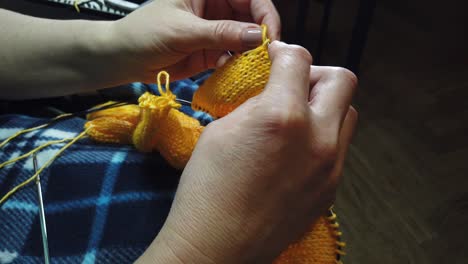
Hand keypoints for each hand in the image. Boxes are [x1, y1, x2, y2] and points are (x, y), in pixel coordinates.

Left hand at [110, 0, 279, 81]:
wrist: (123, 59)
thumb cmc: (144, 34)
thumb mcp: (184, 31)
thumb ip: (221, 33)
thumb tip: (256, 36)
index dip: (264, 14)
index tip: (269, 36)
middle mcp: (216, 9)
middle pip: (252, 18)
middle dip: (261, 36)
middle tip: (268, 57)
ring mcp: (215, 32)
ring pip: (245, 40)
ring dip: (251, 54)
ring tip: (255, 69)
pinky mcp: (211, 53)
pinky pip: (233, 58)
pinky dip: (237, 66)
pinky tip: (236, 74)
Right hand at [136, 41, 357, 263]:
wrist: (216, 244)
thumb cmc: (207, 187)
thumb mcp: (223, 129)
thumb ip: (256, 103)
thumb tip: (272, 92)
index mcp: (282, 115)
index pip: (299, 60)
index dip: (283, 53)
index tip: (275, 59)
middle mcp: (316, 137)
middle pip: (342, 80)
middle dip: (316, 74)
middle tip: (293, 86)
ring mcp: (330, 166)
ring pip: (347, 114)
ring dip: (326, 107)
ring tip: (298, 118)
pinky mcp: (331, 189)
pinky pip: (339, 148)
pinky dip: (323, 138)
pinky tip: (297, 151)